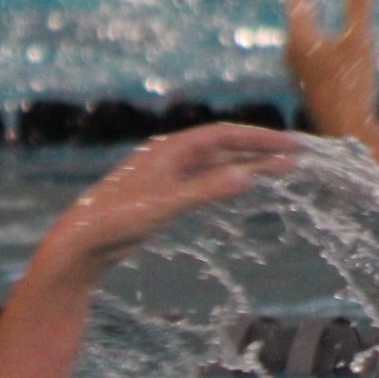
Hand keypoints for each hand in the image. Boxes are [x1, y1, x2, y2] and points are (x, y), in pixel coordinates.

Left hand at [32, 123, 298, 283]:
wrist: (83, 241)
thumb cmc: (118, 218)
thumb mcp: (166, 204)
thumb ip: (206, 190)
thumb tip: (246, 175)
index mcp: (170, 150)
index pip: (224, 135)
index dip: (259, 138)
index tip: (290, 144)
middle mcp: (170, 157)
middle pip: (224, 148)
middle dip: (260, 150)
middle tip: (296, 156)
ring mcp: (166, 176)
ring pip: (216, 166)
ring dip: (247, 166)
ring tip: (281, 170)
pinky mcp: (162, 196)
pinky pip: (204, 182)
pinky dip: (226, 180)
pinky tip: (240, 184)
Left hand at [285, 0, 378, 139]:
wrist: (345, 131)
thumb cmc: (352, 86)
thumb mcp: (360, 40)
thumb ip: (358, 5)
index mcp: (300, 37)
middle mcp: (292, 52)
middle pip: (295, 13)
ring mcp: (297, 69)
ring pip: (298, 32)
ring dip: (304, 12)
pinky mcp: (306, 81)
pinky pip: (305, 46)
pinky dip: (311, 31)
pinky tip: (314, 36)